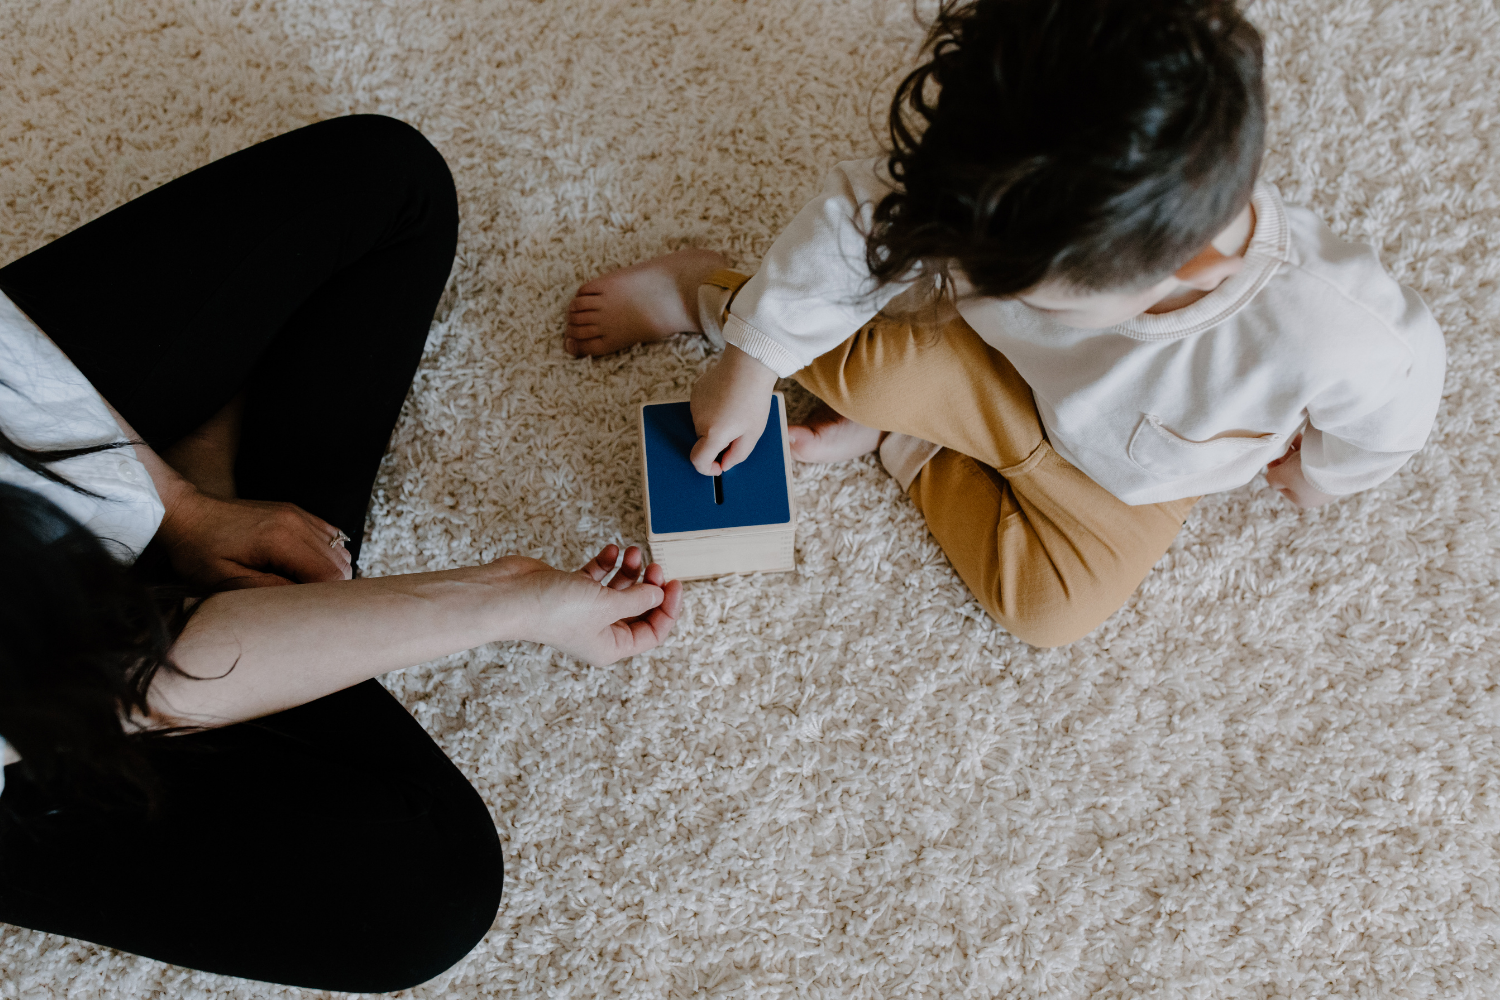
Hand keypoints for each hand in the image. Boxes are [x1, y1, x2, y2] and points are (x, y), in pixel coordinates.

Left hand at [157, 487, 353, 588]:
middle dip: (331, 589)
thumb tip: (303, 601)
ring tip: (302, 587)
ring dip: (330, 573)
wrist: (186, 513)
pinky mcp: (296, 513)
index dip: (325, 599)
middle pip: (342, 563)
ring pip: (341, 550)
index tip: (306, 613)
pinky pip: (331, 537)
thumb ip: (268, 591)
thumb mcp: (223, 581)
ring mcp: (299, 514)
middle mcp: (297, 522)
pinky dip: (326, 556)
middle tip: (303, 605)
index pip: (330, 574)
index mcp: (281, 539)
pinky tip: (304, 568)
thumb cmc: (198, 550)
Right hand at [491, 544, 681, 665]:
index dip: (668, 608)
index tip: (674, 583)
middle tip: (655, 566)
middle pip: (638, 610)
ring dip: (630, 570)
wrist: (508, 595)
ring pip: (620, 590)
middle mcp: (599, 631)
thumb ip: (638, 599)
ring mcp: (584, 609)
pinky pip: (598, 576)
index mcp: (610, 647)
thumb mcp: (607, 605)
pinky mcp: (570, 589)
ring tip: (633, 552)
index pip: (653, 632)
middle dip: (649, 586)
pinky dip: (607, 563)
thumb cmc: (553, 609)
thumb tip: (658, 593)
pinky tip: (611, 550)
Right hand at [689, 344, 779, 474]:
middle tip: (740, 429)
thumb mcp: (753, 433)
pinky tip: (728, 399)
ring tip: (736, 410)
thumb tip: (724, 464)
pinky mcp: (695, 392)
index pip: (698, 460)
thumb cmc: (754, 400)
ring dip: (716, 425)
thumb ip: (737, 455)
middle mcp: (698, 420)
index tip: (719, 466)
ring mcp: (694, 405)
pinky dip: (713, 411)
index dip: (707, 468)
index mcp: (713, 433)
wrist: (749, 364)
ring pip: (703, 426)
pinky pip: (702, 410)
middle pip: (703, 442)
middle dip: (719, 442)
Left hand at [1265, 434, 1339, 507]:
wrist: (1340, 464)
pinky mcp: (1340, 470)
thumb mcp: (1282, 476)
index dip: (1275, 470)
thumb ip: (1273, 478)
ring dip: (1300, 452)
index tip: (1272, 455)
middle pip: (1296, 474)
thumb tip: (1272, 477)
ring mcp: (1330, 482)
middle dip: (1288, 458)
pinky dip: (1313, 450)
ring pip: (1308, 465)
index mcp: (1302, 500)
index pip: (1282, 486)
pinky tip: (1309, 439)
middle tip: (1284, 444)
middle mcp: (1317, 494)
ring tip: (1295, 437)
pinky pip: (1321, 459)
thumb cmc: (1306, 473)